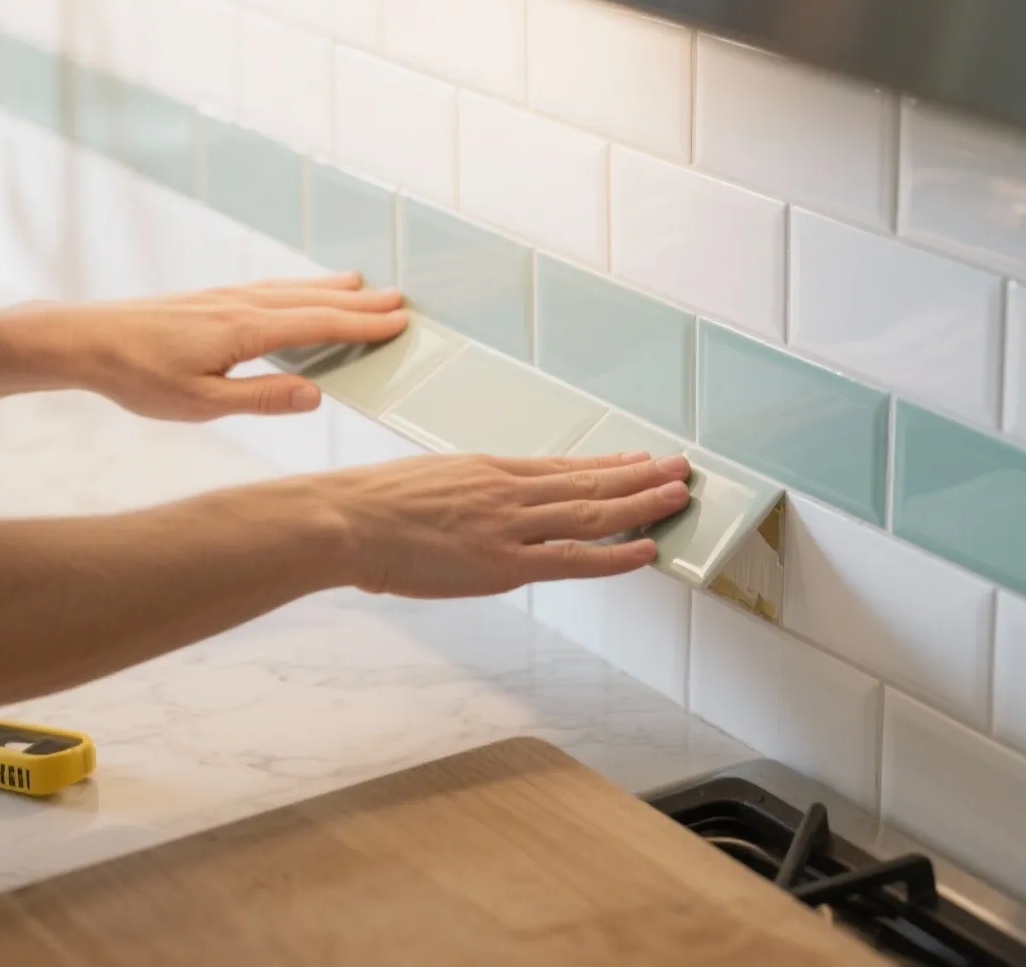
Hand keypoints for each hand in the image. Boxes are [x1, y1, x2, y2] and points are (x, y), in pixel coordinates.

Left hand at [12, 274, 405, 421]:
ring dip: (332, 288)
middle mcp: (241, 305)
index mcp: (245, 331)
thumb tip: (315, 394)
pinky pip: (270, 287)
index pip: (319, 326)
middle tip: (400, 301)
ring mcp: (225, 297)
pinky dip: (299, 286)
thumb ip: (261, 398)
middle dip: (359, 301)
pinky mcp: (210, 299)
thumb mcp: (200, 404)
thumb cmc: (137, 376)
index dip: (362, 326)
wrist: (84, 339)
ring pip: (292, 288)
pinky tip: (300, 289)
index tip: (399, 324)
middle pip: (313, 299)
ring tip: (363, 284)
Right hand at [319, 451, 693, 598]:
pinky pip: (572, 560)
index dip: (606, 466)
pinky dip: (614, 556)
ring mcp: (508, 526)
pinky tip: (645, 549)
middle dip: (640, 477)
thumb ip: (461, 494)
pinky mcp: (502, 563)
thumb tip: (474, 509)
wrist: (344, 520)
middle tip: (681, 468)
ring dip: (641, 504)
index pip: (562, 468)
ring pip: (592, 514)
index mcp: (488, 470)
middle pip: (588, 484)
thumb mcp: (426, 483)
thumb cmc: (368, 506)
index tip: (638, 461)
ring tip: (678, 496)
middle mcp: (508, 491)